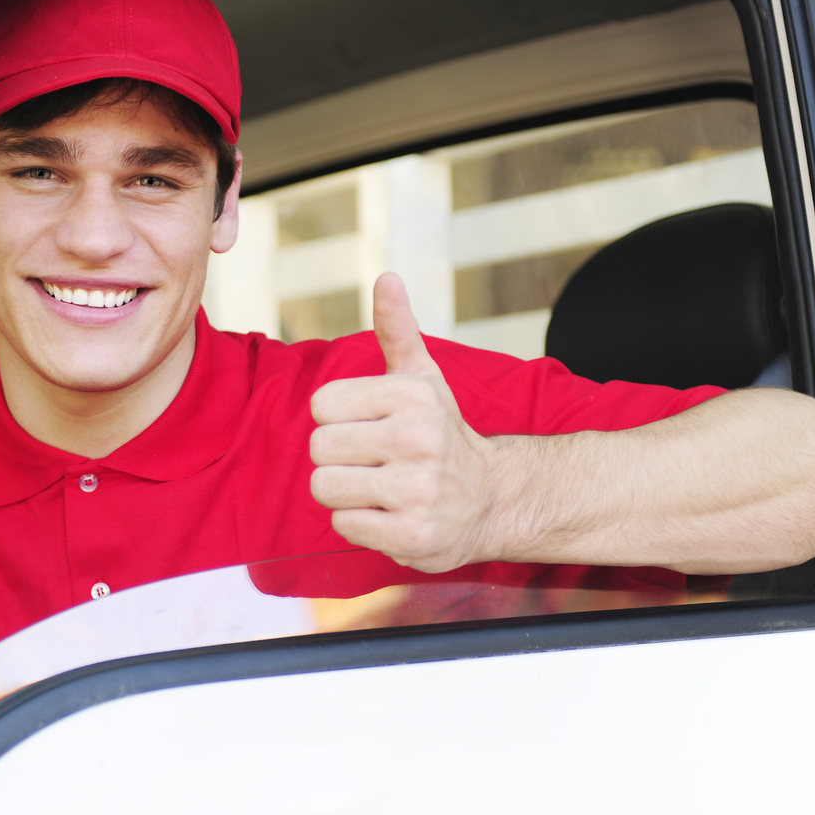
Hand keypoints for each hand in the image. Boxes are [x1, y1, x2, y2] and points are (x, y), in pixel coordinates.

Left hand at [309, 273, 503, 572]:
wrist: (495, 499)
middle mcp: (417, 440)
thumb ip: (398, 330)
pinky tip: (389, 515)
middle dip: (337, 458)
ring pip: (325, 487)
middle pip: (319, 448)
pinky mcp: (412, 536)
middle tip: (372, 462)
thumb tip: (387, 278)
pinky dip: (360, 524)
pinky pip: (344, 526)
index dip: (338, 419)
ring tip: (378, 489)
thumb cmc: (443, 436)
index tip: (368, 427)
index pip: (322, 404)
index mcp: (412, 396)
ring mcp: (417, 491)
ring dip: (344, 493)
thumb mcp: (424, 379)